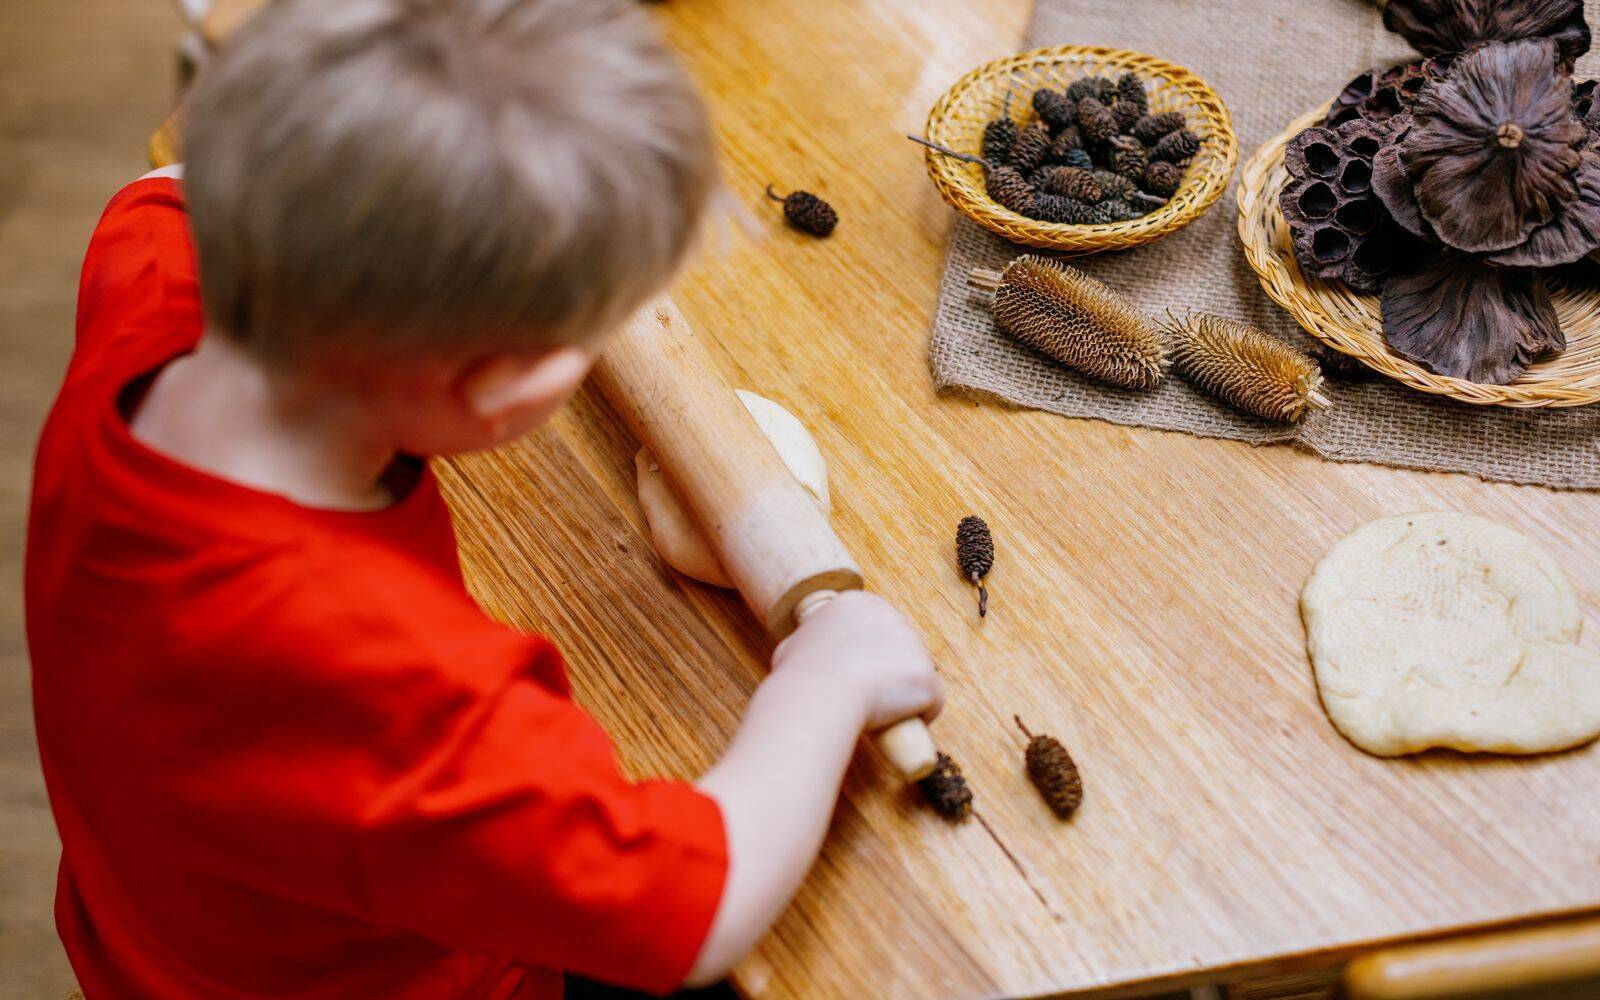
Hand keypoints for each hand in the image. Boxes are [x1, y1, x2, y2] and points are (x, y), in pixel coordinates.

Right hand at [770, 591, 942, 730]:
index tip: (855, 674)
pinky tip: (897, 725)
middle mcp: (892, 617)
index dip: (868, 654)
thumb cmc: (799, 676)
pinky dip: (918, 716)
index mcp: (858, 604)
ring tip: (878, 713)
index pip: (875, 628)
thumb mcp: (792, 647)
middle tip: (868, 696)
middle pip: (900, 648)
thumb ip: (806, 643)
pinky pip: (932, 702)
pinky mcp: (928, 678)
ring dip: (903, 694)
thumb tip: (802, 651)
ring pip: (917, 674)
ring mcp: (914, 646)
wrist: (818, 696)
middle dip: (890, 671)